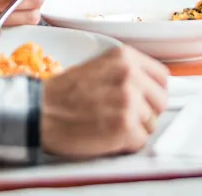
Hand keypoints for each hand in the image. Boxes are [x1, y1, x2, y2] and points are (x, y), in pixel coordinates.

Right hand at [41, 46, 168, 158]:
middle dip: (146, 112)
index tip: (144, 100)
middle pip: (160, 101)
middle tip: (124, 116)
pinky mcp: (124, 126)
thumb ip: (126, 73)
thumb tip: (148, 88)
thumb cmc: (63, 94)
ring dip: (134, 129)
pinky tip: (108, 137)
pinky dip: (126, 144)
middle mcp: (130, 75)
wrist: (39, 111)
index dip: (152, 92)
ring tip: (110, 125)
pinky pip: (140, 141)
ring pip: (151, 123)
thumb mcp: (100, 67)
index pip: (162, 77)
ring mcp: (129, 101)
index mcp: (125, 57)